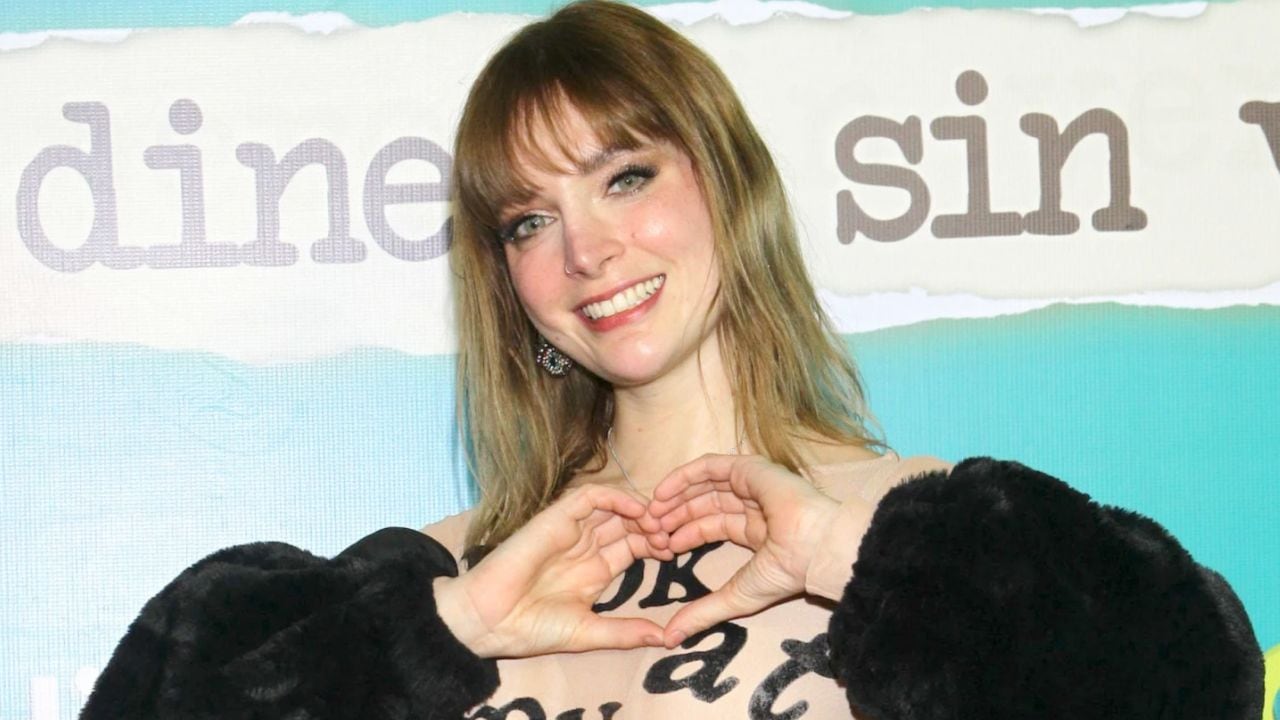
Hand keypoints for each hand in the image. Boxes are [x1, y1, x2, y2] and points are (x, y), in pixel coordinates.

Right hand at [434, 484, 672, 658]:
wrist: (488, 621)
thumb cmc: (531, 630)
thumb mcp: (588, 633)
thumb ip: (625, 632)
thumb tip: (665, 638)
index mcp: (594, 571)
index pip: (633, 546)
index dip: (655, 545)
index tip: (674, 554)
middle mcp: (584, 547)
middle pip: (628, 525)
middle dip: (652, 527)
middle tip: (672, 536)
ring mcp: (570, 530)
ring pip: (613, 508)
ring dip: (639, 511)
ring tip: (658, 524)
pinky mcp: (555, 518)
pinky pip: (589, 497)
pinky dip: (615, 498)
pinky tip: (636, 510)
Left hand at [647, 454, 839, 647]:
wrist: (816, 547)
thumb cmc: (786, 573)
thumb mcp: (736, 596)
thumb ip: (703, 613)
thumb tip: (669, 639)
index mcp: (754, 530)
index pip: (709, 526)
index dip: (683, 536)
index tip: (661, 550)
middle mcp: (752, 504)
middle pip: (702, 505)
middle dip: (674, 517)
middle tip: (650, 531)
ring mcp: (751, 483)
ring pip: (703, 485)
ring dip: (675, 497)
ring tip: (651, 513)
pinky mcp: (749, 468)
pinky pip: (709, 466)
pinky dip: (683, 476)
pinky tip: (662, 492)